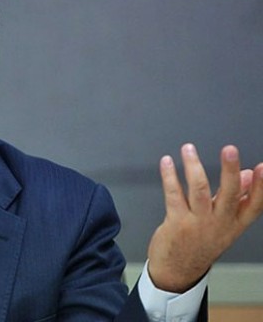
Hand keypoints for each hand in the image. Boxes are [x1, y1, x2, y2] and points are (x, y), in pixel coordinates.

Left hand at [147, 143, 262, 292]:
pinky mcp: (177, 222)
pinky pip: (174, 195)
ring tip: (188, 149)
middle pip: (229, 194)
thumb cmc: (200, 244)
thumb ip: (235, 199)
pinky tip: (167, 162)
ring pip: (199, 190)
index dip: (261, 187)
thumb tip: (247, 175)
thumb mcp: (224, 224)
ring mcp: (198, 223)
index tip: (262, 168)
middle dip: (230, 170)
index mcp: (234, 224)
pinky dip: (170, 176)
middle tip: (230, 149)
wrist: (177, 271)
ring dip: (193, 166)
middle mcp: (219, 223)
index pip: (254, 205)